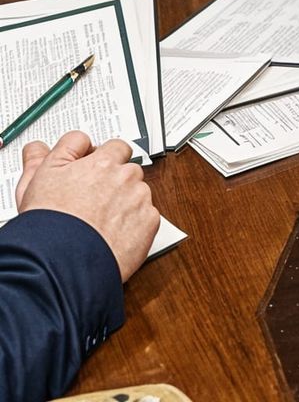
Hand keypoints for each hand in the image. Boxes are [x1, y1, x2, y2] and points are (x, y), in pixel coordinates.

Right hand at [15, 133, 157, 282]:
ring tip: (101, 224)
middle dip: (115, 183)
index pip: (115, 147)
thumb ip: (53, 154)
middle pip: (128, 171)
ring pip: (139, 193)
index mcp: (102, 162)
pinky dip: (135, 225)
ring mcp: (140, 199)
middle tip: (95, 203)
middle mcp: (125, 176)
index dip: (104, 161)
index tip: (96, 174)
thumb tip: (55, 144)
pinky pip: (147, 217)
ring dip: (126, 203)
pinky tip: (113, 236)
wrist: (60, 264)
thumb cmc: (48, 223)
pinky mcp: (150, 222)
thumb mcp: (40, 179)